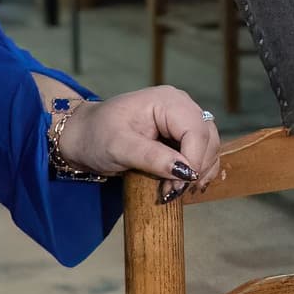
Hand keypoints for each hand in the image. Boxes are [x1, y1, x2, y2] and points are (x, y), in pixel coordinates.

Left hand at [54, 84, 222, 192]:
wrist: (83, 137)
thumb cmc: (96, 136)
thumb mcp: (119, 148)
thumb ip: (152, 157)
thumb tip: (185, 171)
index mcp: (167, 101)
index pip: (196, 131)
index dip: (193, 160)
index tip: (176, 186)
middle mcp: (180, 106)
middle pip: (208, 138)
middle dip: (196, 168)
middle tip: (173, 192)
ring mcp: (182, 121)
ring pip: (210, 147)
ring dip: (199, 172)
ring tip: (174, 191)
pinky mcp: (181, 135)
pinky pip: (202, 153)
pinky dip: (197, 171)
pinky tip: (183, 185)